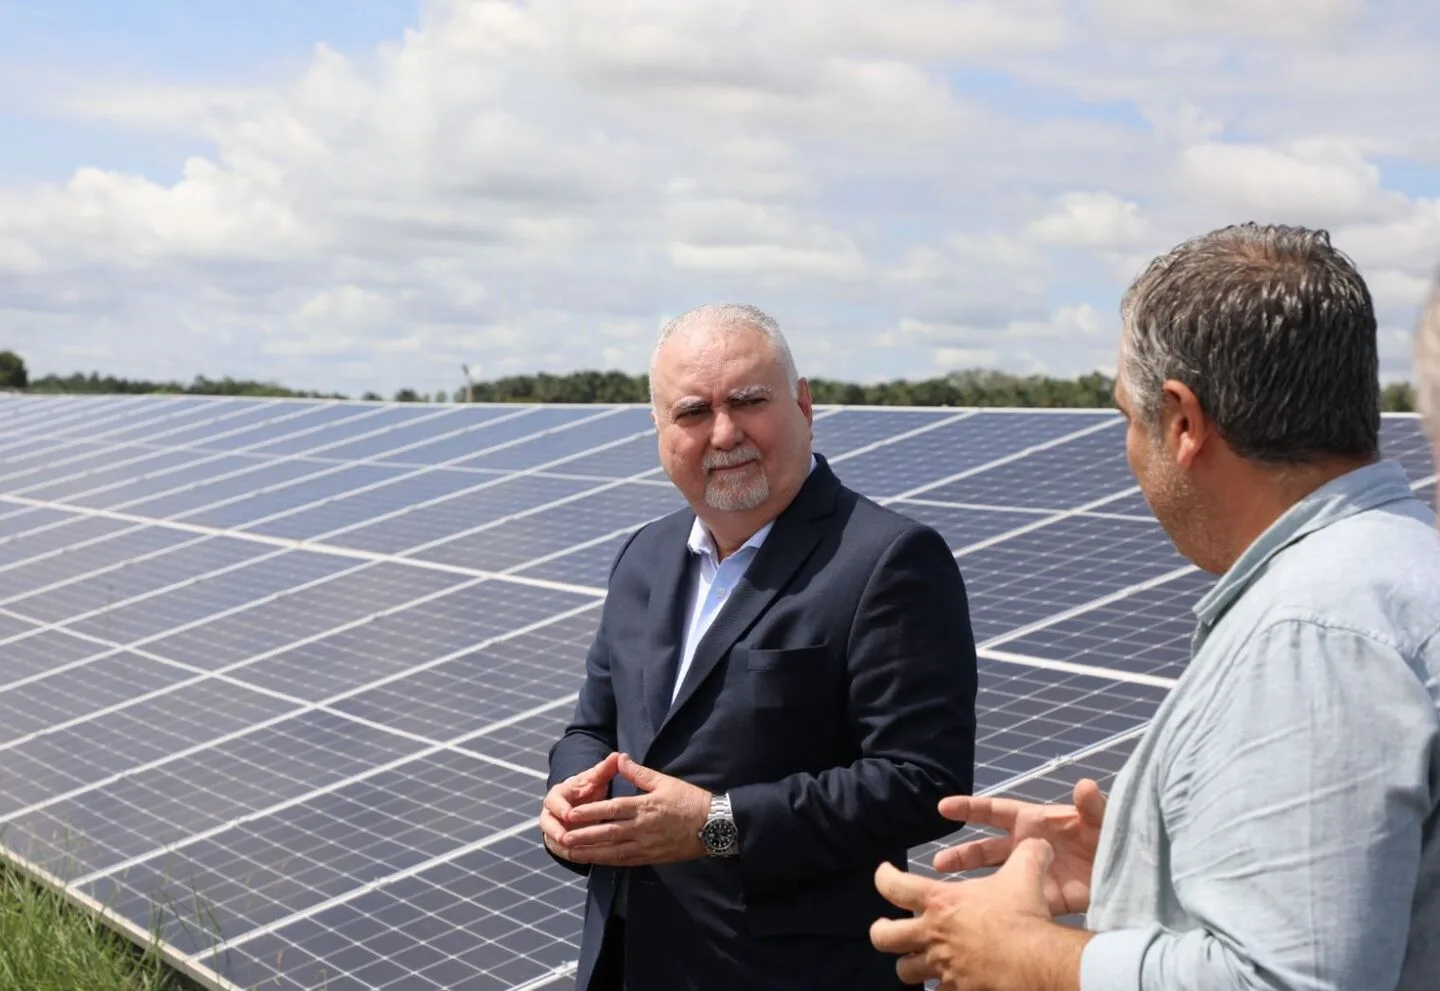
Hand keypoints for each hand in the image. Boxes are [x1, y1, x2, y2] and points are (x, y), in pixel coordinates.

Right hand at [540, 752, 620, 859]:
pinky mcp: (557, 841)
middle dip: (555, 830)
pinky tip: (579, 859)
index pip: (554, 800)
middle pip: (547, 822)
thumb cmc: (589, 788)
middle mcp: (551, 811)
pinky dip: (567, 855)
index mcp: (559, 794)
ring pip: (551, 838)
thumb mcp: (596, 779)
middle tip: (564, 838)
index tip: (570, 814)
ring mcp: (553, 827)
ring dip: (560, 846)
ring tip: (570, 852)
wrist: (582, 801)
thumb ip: (605, 769)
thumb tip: (617, 756)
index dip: (561, 808)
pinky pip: (559, 850)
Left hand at [555, 753, 711, 865]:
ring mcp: (646, 845)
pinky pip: (625, 861)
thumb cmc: (690, 800)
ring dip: (590, 852)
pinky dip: (607, 861)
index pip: (611, 810)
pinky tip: (593, 860)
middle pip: (607, 833)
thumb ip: (639, 773)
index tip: (570, 813)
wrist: (713, 826)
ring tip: (570, 851)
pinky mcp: (651, 856)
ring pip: (613, 851)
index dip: (590, 812)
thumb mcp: (665, 781)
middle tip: (562, 836)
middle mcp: (643, 828)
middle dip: (583, 835)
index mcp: (645, 806)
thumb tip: (620, 759)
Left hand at [871, 838, 1088, 988]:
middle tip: (887, 926)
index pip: (892, 886)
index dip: (883, 877)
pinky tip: (950, 982)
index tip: (885, 872)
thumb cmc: (1022, 915)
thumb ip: (1028, 853)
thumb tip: (1038, 842)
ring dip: (910, 964)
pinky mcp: (957, 990)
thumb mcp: (1025, 873)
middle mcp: (932, 935)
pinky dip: (941, 988)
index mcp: (940, 902)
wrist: (1036, 962)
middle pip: (883, 937)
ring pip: (905, 971)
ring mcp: (942, 967)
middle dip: (881, 931)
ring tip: (917, 958)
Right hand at [931, 778, 1105, 916]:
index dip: (969, 808)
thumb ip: (1092, 804)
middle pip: (987, 848)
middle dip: (962, 854)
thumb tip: (1085, 784)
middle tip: (938, 862)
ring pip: (995, 876)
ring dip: (973, 881)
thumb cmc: (1113, 836)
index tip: (943, 807)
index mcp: (1035, 822)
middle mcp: (1027, 846)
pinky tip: (982, 913)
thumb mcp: (1103, 818)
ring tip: (947, 890)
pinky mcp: (1045, 898)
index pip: (995, 811)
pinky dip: (999, 906)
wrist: (1133, 875)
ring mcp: (1033, 873)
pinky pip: (1016, 901)